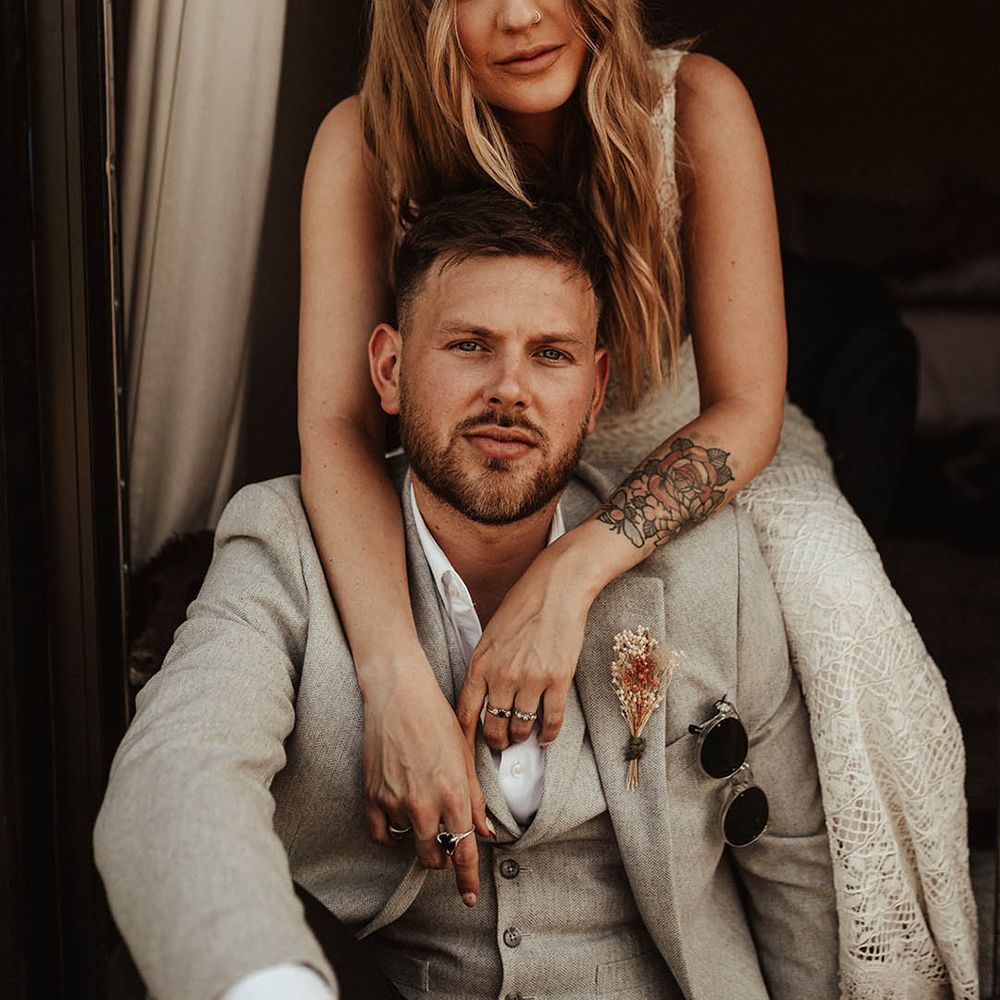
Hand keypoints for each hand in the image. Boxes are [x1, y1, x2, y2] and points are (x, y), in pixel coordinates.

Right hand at [362, 653, 492, 904]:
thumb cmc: (437, 719)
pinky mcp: (371, 796)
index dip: (467, 879)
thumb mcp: (465, 757)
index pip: (463, 852)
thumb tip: (486, 832)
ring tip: (423, 810)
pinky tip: (401, 820)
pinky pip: (382, 835)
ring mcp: (395, 803)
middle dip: (443, 857)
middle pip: (434, 857)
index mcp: (453, 795)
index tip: (470, 897)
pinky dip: (393, 834)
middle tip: (446, 843)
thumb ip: (475, 799)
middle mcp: (424, 804)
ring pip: (410, 843)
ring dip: (420, 837)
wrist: (398, 696)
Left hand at [457, 543, 595, 751]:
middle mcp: (502, 676)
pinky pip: (551, 720)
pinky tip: (545, 737)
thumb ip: (485, 666)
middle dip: (496, 741)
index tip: (468, 747)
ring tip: (522, 738)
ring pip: (521, 728)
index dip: (466, 736)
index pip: (466, 712)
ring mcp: (531, 679)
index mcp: (480, 663)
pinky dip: (548, 734)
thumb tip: (483, 695)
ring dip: (521, 738)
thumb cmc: (522, 606)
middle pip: (494, 726)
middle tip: (500, 745)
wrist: (556, 588)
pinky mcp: (558, 679)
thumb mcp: (490, 635)